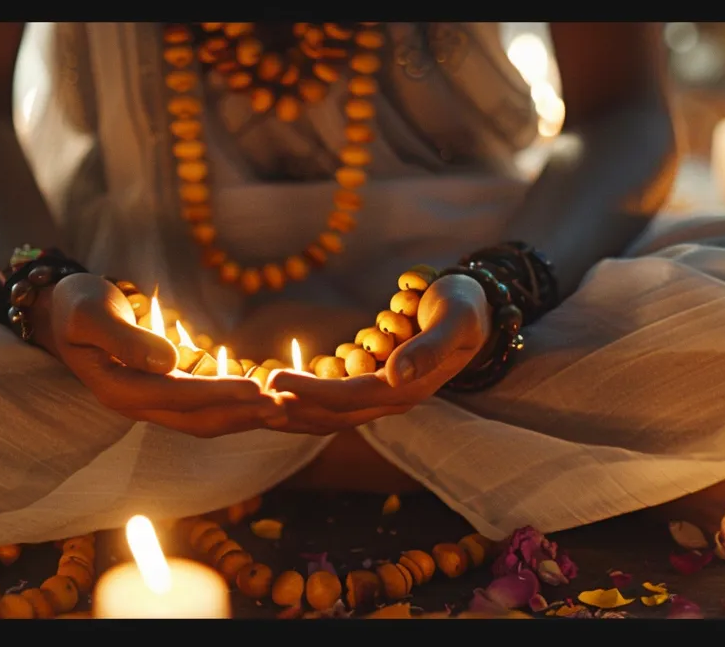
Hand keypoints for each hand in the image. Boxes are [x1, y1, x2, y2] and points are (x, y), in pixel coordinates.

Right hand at [31, 273, 285, 437]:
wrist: (63, 311)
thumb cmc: (77, 306)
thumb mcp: (90, 314)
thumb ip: (124, 339)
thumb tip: (166, 362)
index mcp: (118, 389)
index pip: (177, 396)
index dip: (218, 394)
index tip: (257, 388)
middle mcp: (136, 404)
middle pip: (197, 419)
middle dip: (241, 414)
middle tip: (284, 405)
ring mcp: (150, 402)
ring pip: (203, 419)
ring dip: (243, 416)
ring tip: (283, 408)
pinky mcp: (162, 393)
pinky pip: (202, 406)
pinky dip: (233, 405)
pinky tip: (262, 398)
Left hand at [268, 274, 490, 432]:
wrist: (474, 310)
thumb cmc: (464, 308)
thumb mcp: (455, 320)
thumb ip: (429, 348)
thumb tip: (396, 375)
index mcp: (409, 389)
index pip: (350, 398)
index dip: (312, 393)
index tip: (276, 380)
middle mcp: (392, 399)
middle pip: (332, 416)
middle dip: (291, 409)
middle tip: (250, 396)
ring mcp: (381, 396)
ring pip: (329, 415)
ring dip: (292, 410)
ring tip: (254, 400)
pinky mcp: (372, 386)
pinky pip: (331, 400)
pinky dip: (303, 398)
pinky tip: (275, 388)